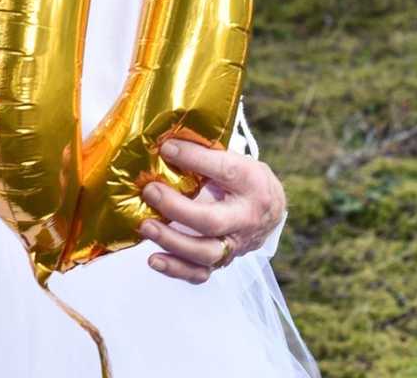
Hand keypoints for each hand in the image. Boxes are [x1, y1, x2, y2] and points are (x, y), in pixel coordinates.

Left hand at [137, 138, 285, 284]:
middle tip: (150, 191)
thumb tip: (167, 144)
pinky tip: (154, 259)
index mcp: (251, 182)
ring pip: (205, 253)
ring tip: (146, 226)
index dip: (193, 158)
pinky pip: (200, 273)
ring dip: (171, 241)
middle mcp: (246, 218)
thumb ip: (205, 154)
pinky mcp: (223, 261)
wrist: (271, 209)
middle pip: (212, 221)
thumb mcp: (234, 158)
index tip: (166, 148)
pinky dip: (176, 269)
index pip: (222, 169)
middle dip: (177, 209)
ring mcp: (235, 244)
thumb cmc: (246, 178)